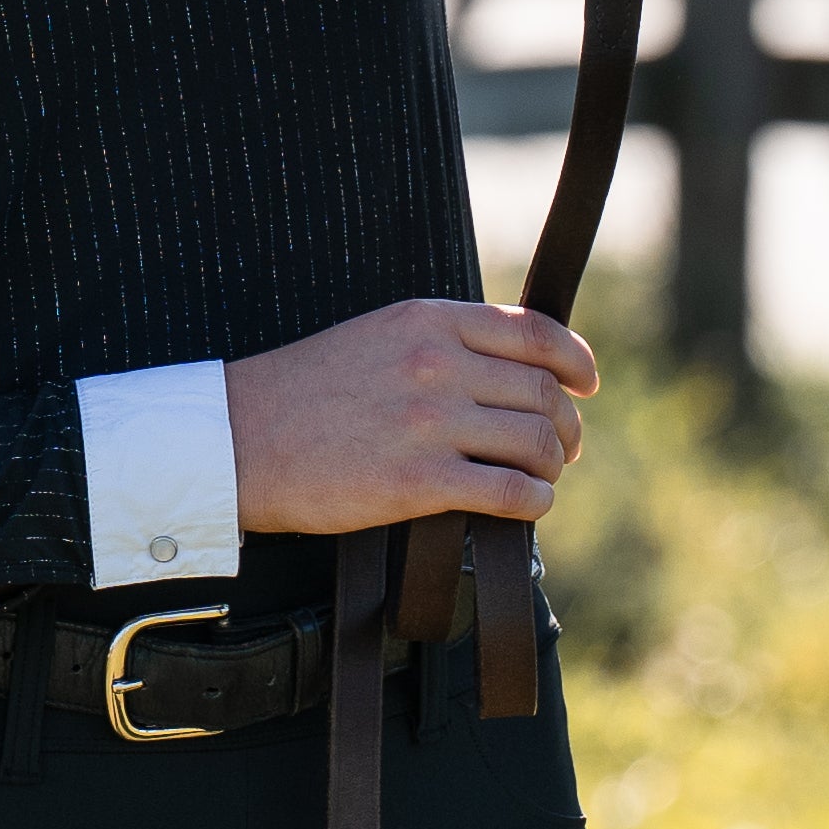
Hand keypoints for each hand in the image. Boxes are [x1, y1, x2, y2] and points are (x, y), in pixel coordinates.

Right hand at [223, 299, 599, 535]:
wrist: (240, 440)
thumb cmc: (305, 392)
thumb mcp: (377, 337)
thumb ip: (441, 341)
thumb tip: (508, 368)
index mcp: (428, 321)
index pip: (533, 331)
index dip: (575, 359)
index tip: (588, 381)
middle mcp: (437, 365)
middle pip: (543, 393)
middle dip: (566, 424)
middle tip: (563, 446)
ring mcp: (430, 424)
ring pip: (535, 442)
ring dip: (552, 464)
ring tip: (543, 477)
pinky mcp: (419, 483)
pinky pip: (510, 492)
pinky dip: (533, 502)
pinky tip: (526, 506)